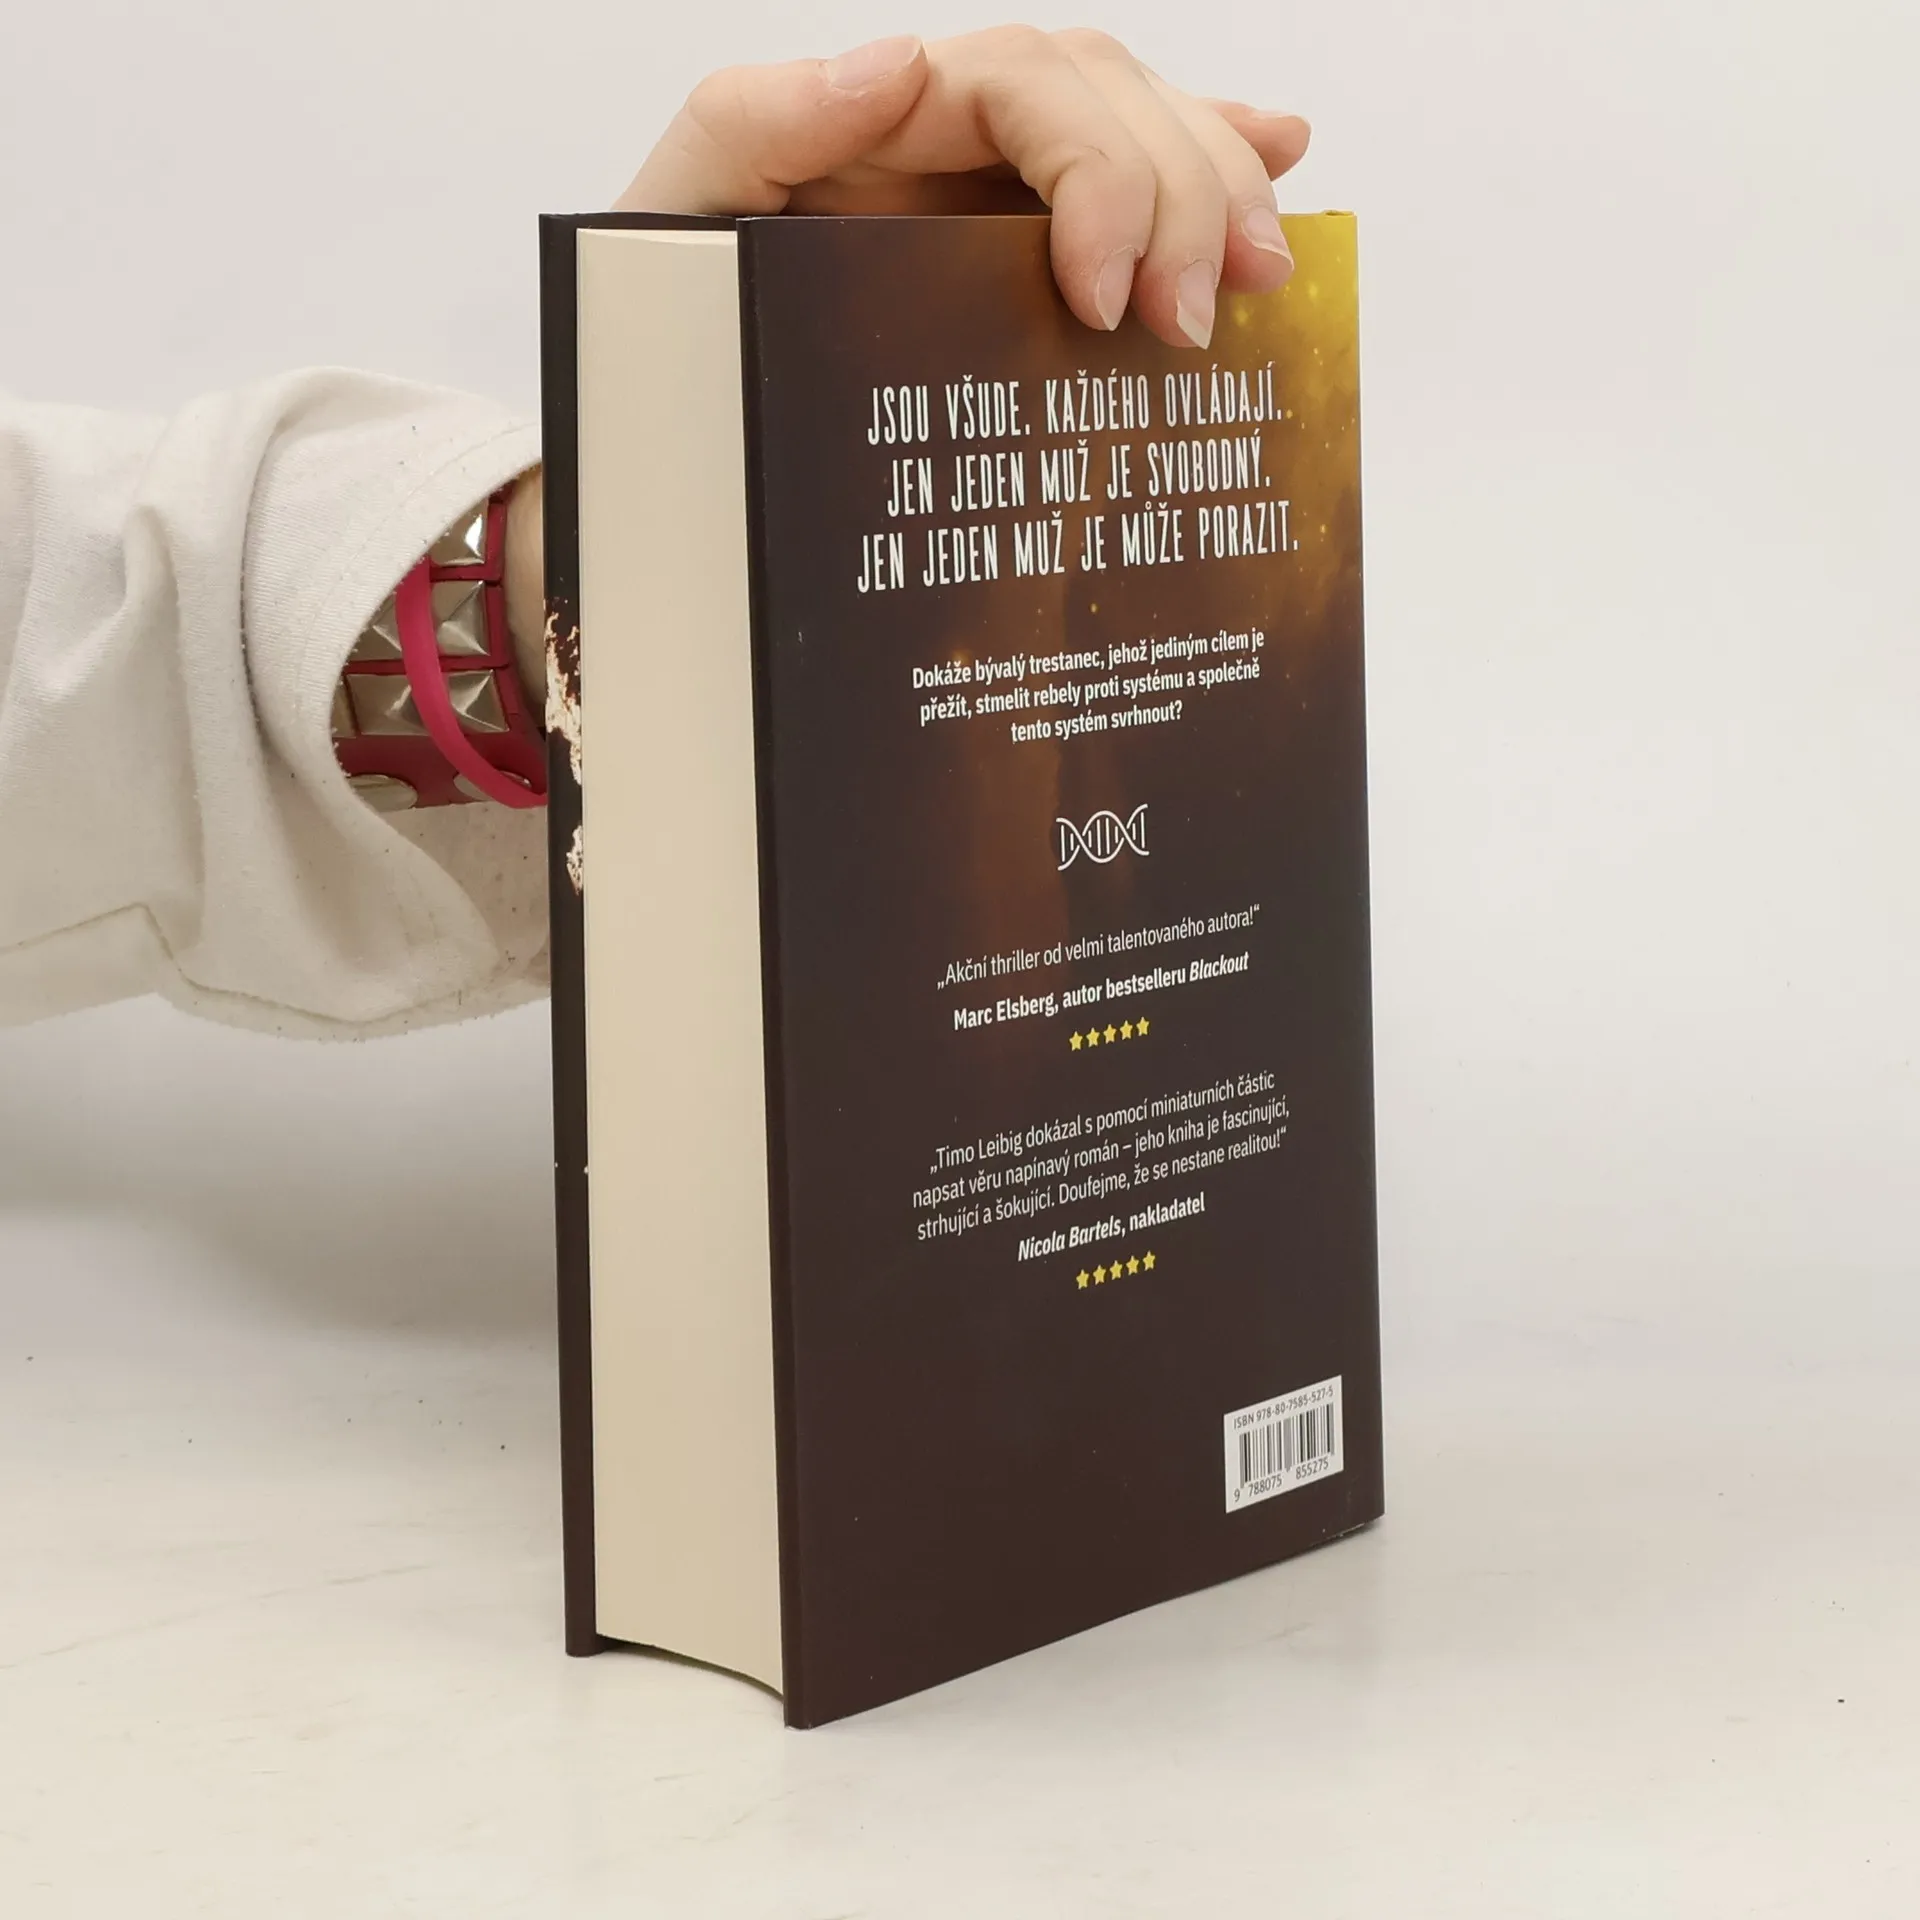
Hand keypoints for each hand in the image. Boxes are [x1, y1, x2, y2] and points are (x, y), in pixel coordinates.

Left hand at [618, 28, 1310, 351]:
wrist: (676, 404)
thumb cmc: (672, 309)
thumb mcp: (682, 207)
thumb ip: (759, 122)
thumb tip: (895, 62)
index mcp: (888, 114)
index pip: (1029, 87)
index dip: (1098, 173)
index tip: (1106, 300)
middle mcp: (958, 134)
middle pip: (1112, 102)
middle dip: (1181, 198)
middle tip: (1194, 322)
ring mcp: (999, 188)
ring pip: (1146, 133)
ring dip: (1222, 189)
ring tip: (1262, 269)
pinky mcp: (1024, 250)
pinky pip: (1134, 182)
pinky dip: (1217, 162)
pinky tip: (1279, 167)